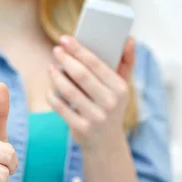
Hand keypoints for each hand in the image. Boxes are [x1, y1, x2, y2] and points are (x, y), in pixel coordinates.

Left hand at [47, 35, 135, 149]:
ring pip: (69, 91)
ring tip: (50, 67)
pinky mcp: (82, 128)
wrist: (106, 142)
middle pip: (81, 75)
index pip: (97, 64)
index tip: (65, 39)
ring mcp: (96, 117)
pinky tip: (50, 88)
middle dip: (66, 60)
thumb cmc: (111, 107)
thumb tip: (130, 39)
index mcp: (121, 89)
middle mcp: (110, 103)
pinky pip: (61, 107)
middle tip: (56, 50)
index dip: (79, 50)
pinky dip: (52, 95)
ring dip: (56, 77)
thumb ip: (126, 63)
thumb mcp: (122, 88)